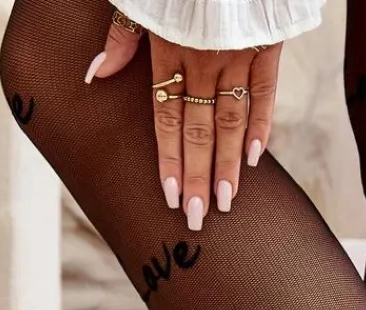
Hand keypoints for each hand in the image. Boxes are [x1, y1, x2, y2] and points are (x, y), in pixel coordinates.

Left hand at [86, 19, 281, 228]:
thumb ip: (122, 36)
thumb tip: (97, 76)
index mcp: (170, 50)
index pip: (166, 117)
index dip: (168, 159)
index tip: (168, 196)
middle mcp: (204, 59)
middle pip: (199, 130)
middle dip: (197, 177)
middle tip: (196, 217)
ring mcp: (238, 53)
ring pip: (232, 121)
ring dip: (228, 165)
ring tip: (225, 202)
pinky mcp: (268, 44)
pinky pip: (265, 92)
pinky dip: (262, 125)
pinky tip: (256, 159)